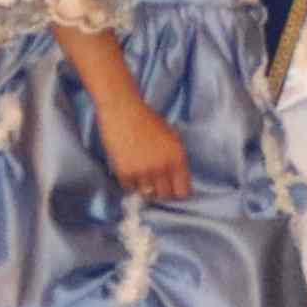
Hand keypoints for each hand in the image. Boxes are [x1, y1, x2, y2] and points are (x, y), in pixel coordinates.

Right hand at [88, 81, 192, 203]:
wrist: (123, 110)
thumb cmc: (148, 120)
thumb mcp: (172, 138)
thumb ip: (176, 160)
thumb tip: (176, 180)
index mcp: (178, 158)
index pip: (183, 192)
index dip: (177, 192)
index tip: (172, 189)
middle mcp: (163, 167)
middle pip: (165, 196)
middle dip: (161, 190)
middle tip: (155, 181)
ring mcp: (144, 172)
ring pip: (147, 194)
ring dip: (145, 187)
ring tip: (141, 173)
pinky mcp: (126, 173)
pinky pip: (130, 188)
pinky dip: (129, 182)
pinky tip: (129, 167)